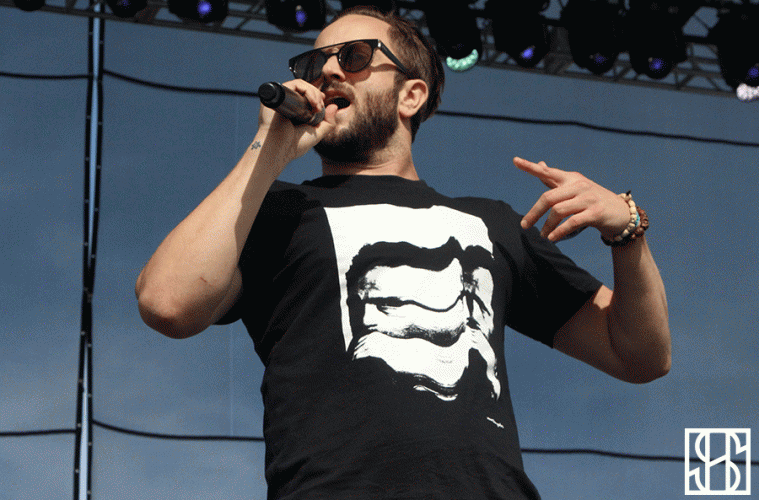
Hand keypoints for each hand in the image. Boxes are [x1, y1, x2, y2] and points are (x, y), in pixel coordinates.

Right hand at [257, 79, 338, 162]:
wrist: (279, 149)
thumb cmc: (294, 145)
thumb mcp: (316, 133)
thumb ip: (328, 122)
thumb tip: (335, 106)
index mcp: (292, 110)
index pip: (305, 95)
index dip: (316, 96)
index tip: (321, 104)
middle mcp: (285, 103)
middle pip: (303, 89)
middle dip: (317, 95)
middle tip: (320, 108)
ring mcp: (281, 99)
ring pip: (300, 85)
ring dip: (313, 93)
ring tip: (317, 106)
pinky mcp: (277, 95)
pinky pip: (294, 84)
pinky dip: (307, 90)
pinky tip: (312, 103)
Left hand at [513, 157, 629, 241]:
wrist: (621, 214)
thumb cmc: (592, 200)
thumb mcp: (574, 187)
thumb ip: (555, 179)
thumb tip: (540, 165)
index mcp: (571, 178)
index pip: (547, 172)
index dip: (530, 167)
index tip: (515, 161)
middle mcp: (578, 185)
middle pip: (548, 197)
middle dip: (534, 213)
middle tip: (524, 225)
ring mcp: (588, 198)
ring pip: (558, 211)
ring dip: (547, 226)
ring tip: (542, 235)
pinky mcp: (596, 213)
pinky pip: (572, 222)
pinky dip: (559, 232)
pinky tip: (553, 238)